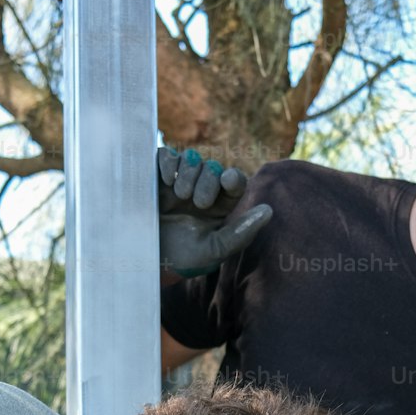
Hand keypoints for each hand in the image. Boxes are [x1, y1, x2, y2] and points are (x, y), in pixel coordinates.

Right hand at [157, 146, 271, 277]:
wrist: (146, 258)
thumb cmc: (182, 259)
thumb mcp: (214, 250)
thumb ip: (241, 233)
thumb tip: (268, 210)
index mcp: (220, 206)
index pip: (234, 182)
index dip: (233, 178)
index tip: (228, 181)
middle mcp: (201, 190)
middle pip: (213, 168)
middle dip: (208, 180)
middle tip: (198, 202)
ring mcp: (178, 181)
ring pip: (191, 159)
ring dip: (189, 172)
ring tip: (180, 195)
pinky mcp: (155, 177)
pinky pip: (166, 155)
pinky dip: (168, 162)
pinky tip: (166, 181)